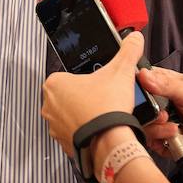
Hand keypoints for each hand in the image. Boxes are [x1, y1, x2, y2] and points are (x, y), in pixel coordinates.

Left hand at [41, 32, 144, 157]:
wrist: (109, 143)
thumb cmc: (107, 108)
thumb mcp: (120, 72)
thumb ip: (127, 52)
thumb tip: (134, 40)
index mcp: (54, 84)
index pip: (70, 76)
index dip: (87, 80)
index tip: (99, 85)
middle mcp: (48, 105)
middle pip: (69, 95)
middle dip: (85, 97)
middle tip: (103, 99)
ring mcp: (54, 126)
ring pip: (71, 115)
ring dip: (84, 115)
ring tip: (102, 114)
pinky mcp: (62, 143)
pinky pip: (74, 134)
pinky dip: (85, 132)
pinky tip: (99, 129)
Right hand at [138, 67, 182, 172]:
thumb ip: (166, 85)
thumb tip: (143, 75)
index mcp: (169, 85)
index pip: (145, 79)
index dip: (138, 83)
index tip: (138, 88)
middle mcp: (164, 103)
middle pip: (140, 104)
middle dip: (146, 109)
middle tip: (160, 112)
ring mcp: (164, 122)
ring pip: (144, 123)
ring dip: (155, 126)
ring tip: (172, 126)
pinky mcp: (166, 141)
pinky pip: (151, 141)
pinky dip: (160, 139)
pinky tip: (174, 136)